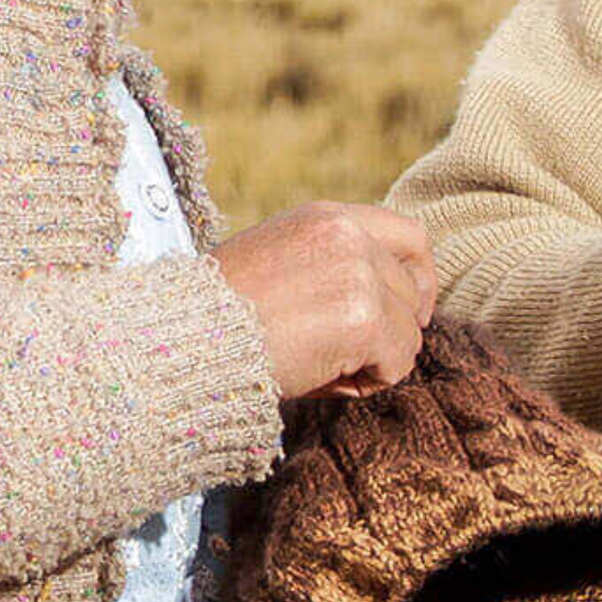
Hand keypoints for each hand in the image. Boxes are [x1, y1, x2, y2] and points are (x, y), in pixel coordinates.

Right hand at [215, 202, 436, 400]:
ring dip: (373, 362)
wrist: (181, 342)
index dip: (420, 280)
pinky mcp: (364, 319)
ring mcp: (359, 275)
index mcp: (326, 218)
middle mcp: (349, 236)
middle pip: (411, 293)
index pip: (410, 237)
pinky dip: (368, 383)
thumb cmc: (216, 318)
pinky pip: (398, 364)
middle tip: (338, 359)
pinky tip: (321, 380)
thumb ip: (330, 267)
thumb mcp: (276, 264)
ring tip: (318, 368)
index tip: (411, 314)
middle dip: (387, 333)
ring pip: (409, 333)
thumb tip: (385, 305)